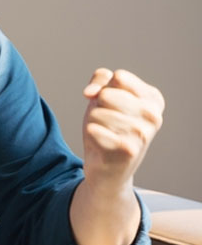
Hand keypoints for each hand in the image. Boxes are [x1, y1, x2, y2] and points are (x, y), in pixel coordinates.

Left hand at [81, 68, 163, 194]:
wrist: (109, 167)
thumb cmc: (108, 126)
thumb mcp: (105, 96)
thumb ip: (101, 80)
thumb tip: (90, 93)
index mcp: (153, 99)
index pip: (119, 77)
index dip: (104, 87)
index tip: (108, 102)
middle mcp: (154, 115)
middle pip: (106, 94)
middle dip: (98, 106)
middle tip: (107, 122)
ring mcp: (143, 133)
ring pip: (97, 113)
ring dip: (93, 122)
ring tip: (106, 134)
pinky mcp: (128, 150)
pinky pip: (93, 130)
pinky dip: (91, 136)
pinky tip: (103, 145)